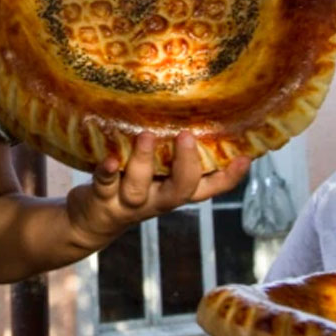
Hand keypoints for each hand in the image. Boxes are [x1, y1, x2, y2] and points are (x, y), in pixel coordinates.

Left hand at [67, 130, 249, 247]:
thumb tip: (183, 113)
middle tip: (187, 136)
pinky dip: (106, 172)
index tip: (245, 158)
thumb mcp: (152, 174)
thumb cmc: (126, 187)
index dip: (229, 178)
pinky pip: (105, 185)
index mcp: (173, 191)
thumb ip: (167, 155)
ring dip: (144, 161)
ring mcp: (129, 203)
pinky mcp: (102, 200)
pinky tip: (108, 158)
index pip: (208, 188)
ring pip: (140, 187)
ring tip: (147, 136)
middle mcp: (156, 200)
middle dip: (187, 165)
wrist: (90, 221)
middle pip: (180, 190)